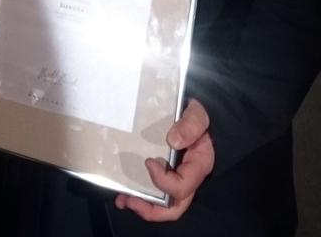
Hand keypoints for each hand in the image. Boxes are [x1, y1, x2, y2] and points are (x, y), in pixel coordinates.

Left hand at [115, 99, 213, 221]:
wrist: (199, 111)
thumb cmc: (199, 113)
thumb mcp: (198, 114)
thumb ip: (190, 125)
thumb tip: (173, 140)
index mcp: (198, 166)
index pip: (182, 186)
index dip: (163, 181)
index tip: (148, 162)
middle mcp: (188, 177)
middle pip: (174, 207)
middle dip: (151, 210)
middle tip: (129, 201)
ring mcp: (176, 176)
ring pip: (163, 203)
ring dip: (142, 205)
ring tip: (121, 200)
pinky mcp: (166, 171)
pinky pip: (156, 189)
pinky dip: (141, 193)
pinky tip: (124, 188)